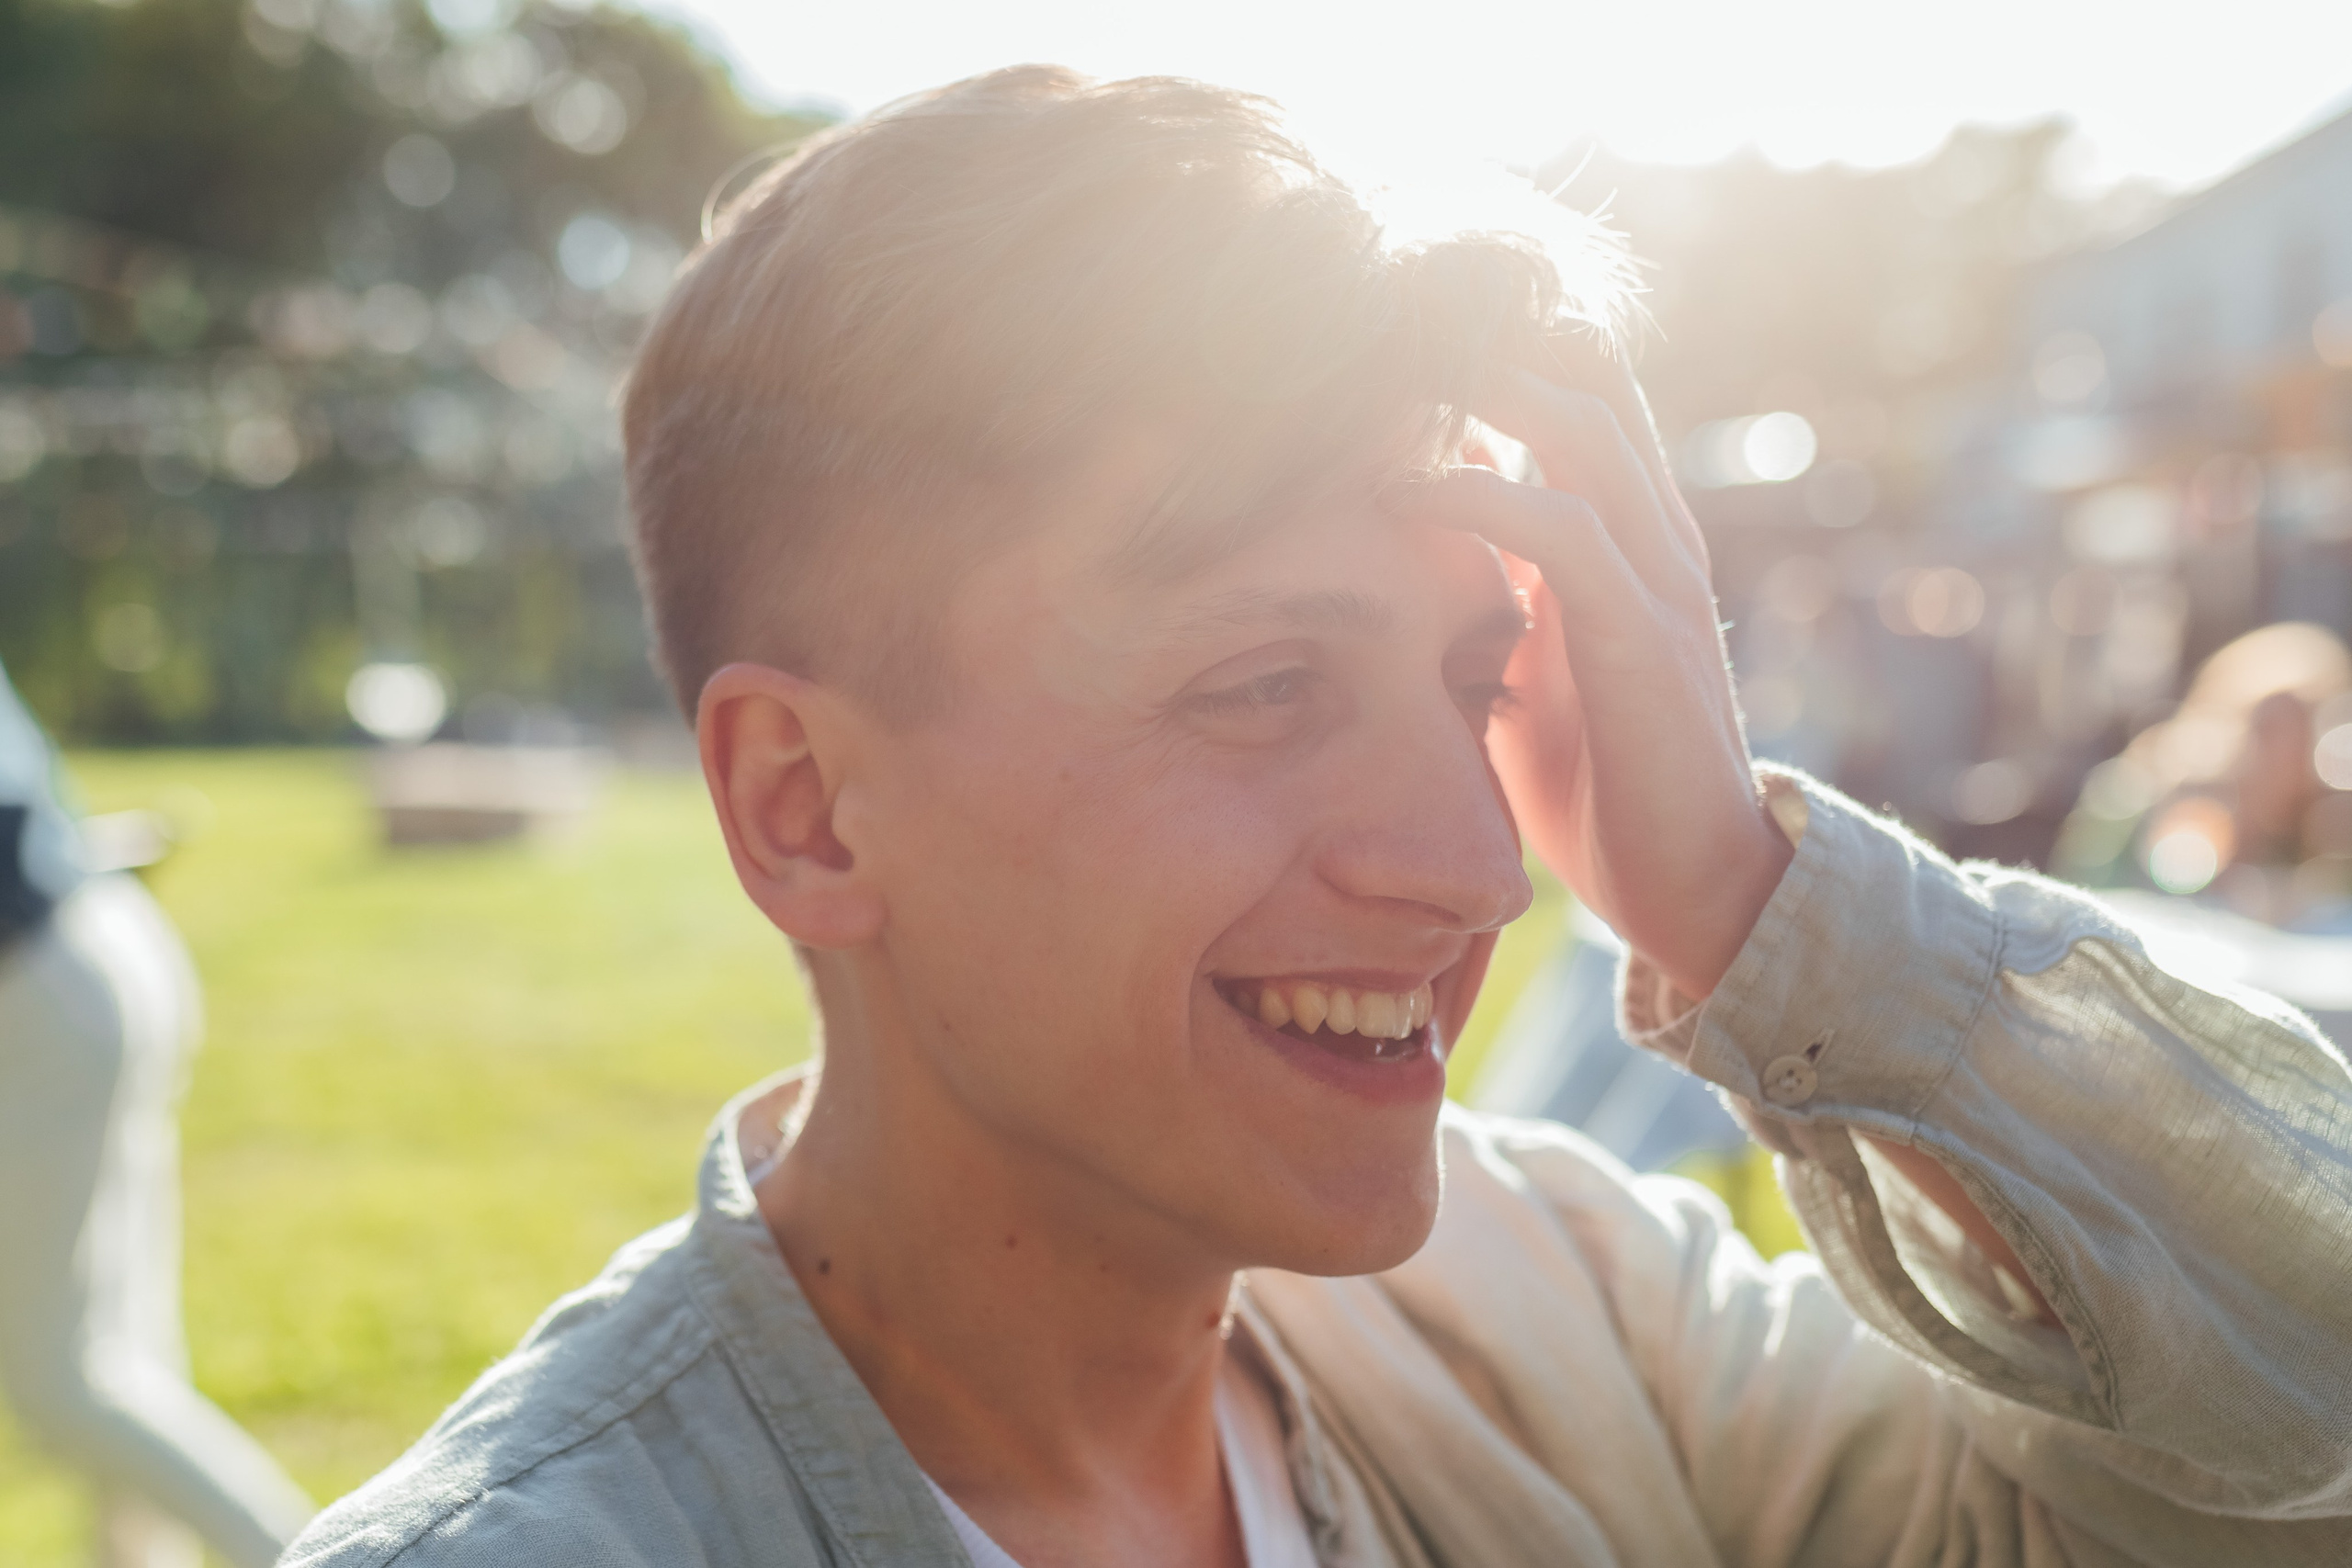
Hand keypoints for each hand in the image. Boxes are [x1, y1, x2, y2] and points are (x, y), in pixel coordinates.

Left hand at [1399, 331, 1790, 1000]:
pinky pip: (1566, 533)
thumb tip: (1418, 529)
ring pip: (1585, 430)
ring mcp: (1661, 582)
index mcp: (1634, 539)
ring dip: (1488, 382)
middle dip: (1494, 331)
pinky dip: (1483, 496)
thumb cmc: (1603, 786)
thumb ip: (1493, 593)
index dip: (1502, 346)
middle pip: (1588, 380)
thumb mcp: (1529, 667)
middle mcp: (1659, 539)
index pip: (1580, 398)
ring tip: (1395, 351)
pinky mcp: (1644, 639)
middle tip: (1392, 302)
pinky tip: (1408, 488)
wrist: (1699, 891)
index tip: (1401, 321)